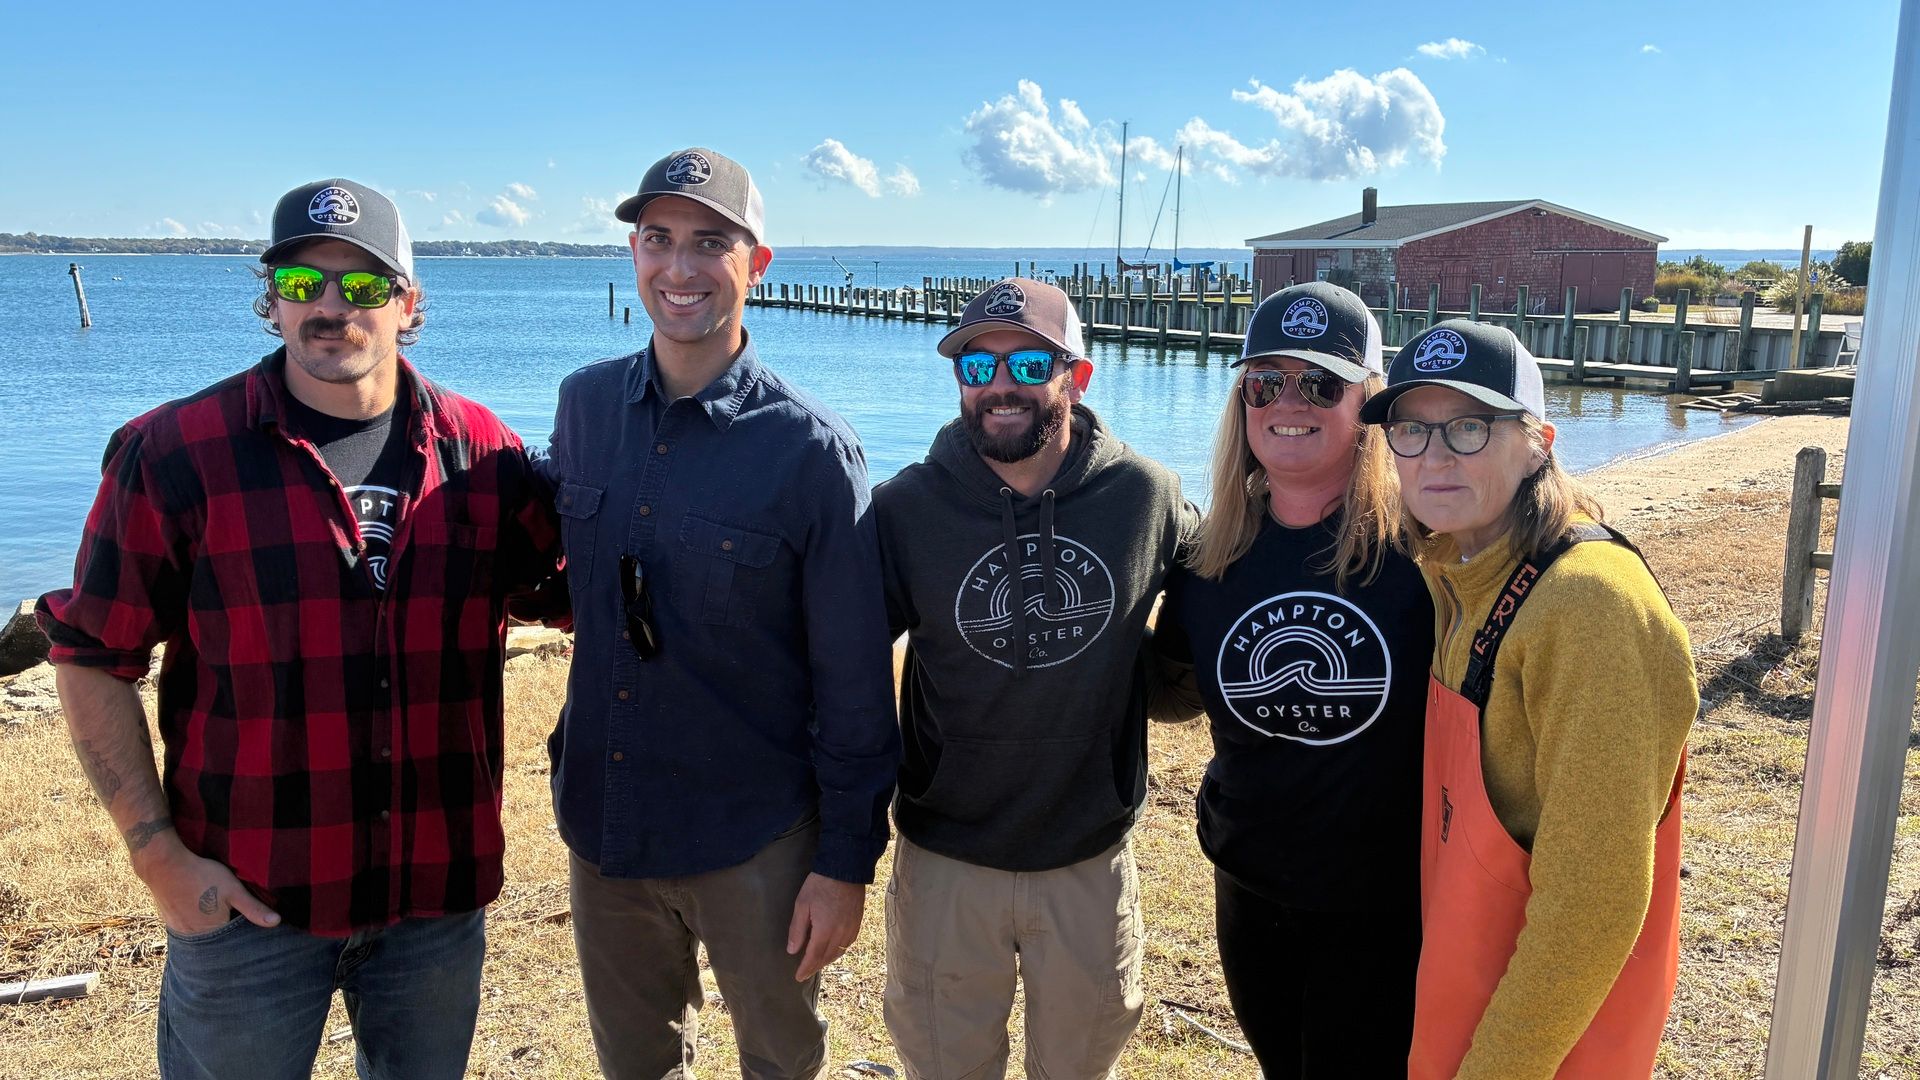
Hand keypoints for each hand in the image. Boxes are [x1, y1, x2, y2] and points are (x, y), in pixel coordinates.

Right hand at [134, 834, 279, 935]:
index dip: (241, 932)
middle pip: (215, 938)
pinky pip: (187, 927)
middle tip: (232, 915)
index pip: (232, 940)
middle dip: (226, 931)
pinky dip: (195, 921)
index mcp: (212, 932)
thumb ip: (253, 908)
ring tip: (216, 912)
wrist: (164, 865)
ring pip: (201, 933)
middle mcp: (194, 936)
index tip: (248, 924)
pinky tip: (199, 909)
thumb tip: (276, 922)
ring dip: (209, 927)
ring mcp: (179, 929)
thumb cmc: (202, 876)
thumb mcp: (233, 890)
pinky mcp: (169, 920)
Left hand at [786, 873, 864, 981]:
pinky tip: (833, 950)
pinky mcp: (857, 922)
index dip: (806, 969)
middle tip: (806, 972)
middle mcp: (840, 933)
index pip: (814, 956)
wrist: (845, 869)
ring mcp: (851, 928)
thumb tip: (792, 950)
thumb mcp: (802, 905)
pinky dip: (838, 951)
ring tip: (817, 963)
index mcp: (825, 930)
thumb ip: (797, 929)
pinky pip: (848, 944)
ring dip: (827, 960)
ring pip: (838, 952)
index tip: (799, 977)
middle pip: (827, 957)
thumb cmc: (820, 885)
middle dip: (815, 967)